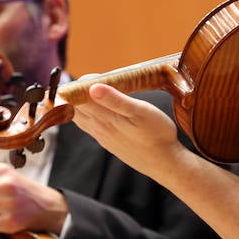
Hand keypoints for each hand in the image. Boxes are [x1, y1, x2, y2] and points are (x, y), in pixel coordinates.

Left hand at [72, 83, 188, 179]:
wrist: (164, 163)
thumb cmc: (156, 134)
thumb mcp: (140, 111)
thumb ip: (115, 99)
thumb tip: (92, 87)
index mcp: (104, 118)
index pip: (77, 98)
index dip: (79, 84)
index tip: (93, 75)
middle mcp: (98, 128)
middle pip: (74, 108)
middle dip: (77, 92)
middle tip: (93, 80)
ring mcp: (102, 136)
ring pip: (80, 118)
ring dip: (81, 103)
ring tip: (93, 92)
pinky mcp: (108, 142)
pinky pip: (89, 126)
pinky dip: (88, 114)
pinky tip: (100, 109)